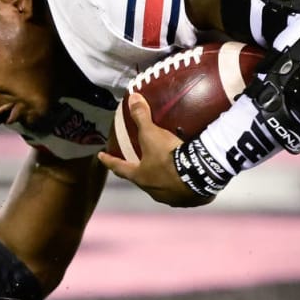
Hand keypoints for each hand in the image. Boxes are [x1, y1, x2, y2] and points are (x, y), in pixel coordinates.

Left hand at [96, 94, 211, 207]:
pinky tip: (188, 178)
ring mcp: (170, 198)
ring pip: (162, 189)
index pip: (119, 167)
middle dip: (139, 172)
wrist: (198, 175)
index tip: (101, 156)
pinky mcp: (187, 200)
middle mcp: (152, 190)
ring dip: (161, 181)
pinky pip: (182, 193)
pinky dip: (182, 186)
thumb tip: (132, 99)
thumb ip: (141, 117)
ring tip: (166, 170)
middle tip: (138, 164)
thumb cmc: (168, 156)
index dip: (109, 160)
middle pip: (141, 180)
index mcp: (140, 176)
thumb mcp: (152, 134)